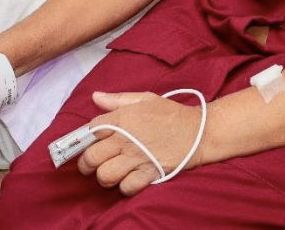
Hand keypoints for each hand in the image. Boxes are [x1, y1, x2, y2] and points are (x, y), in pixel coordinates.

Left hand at [77, 91, 204, 196]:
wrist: (199, 132)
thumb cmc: (171, 113)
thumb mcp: (144, 99)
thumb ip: (117, 99)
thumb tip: (95, 97)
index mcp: (122, 119)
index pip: (90, 130)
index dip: (85, 138)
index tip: (87, 142)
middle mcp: (125, 140)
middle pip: (92, 157)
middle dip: (86, 163)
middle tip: (90, 164)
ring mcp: (136, 158)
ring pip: (105, 175)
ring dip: (104, 177)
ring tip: (108, 173)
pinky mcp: (149, 173)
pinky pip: (127, 187)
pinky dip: (124, 187)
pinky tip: (127, 180)